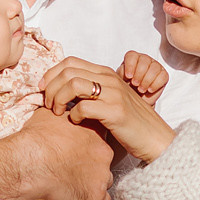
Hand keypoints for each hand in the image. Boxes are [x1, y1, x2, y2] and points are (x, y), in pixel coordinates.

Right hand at [0, 108, 113, 199]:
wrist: (29, 161)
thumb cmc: (36, 138)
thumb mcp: (49, 115)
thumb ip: (61, 112)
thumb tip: (57, 106)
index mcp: (95, 132)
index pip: (101, 138)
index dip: (89, 145)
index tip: (77, 150)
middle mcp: (104, 152)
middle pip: (104, 160)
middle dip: (91, 164)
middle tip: (72, 168)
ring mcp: (103, 175)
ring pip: (105, 181)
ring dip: (93, 183)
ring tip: (73, 184)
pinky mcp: (96, 196)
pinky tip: (80, 199)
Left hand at [43, 57, 176, 164]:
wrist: (155, 138)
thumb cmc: (129, 122)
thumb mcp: (110, 99)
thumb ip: (91, 90)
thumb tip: (60, 89)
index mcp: (107, 74)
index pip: (70, 61)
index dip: (51, 73)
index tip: (44, 89)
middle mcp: (110, 79)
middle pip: (68, 71)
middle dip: (51, 87)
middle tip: (49, 104)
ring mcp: (113, 94)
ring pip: (73, 85)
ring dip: (59, 99)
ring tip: (58, 112)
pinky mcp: (115, 111)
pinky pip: (83, 107)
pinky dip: (73, 115)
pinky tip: (75, 122)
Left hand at [117, 50, 167, 100]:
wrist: (137, 100)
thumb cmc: (128, 89)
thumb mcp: (120, 81)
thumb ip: (120, 73)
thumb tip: (119, 70)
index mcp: (132, 58)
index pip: (132, 55)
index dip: (130, 65)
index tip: (128, 77)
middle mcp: (145, 60)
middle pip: (144, 60)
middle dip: (139, 74)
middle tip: (135, 84)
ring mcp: (155, 66)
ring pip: (154, 68)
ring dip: (147, 80)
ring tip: (141, 89)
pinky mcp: (163, 75)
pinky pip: (163, 76)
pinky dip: (156, 84)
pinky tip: (150, 89)